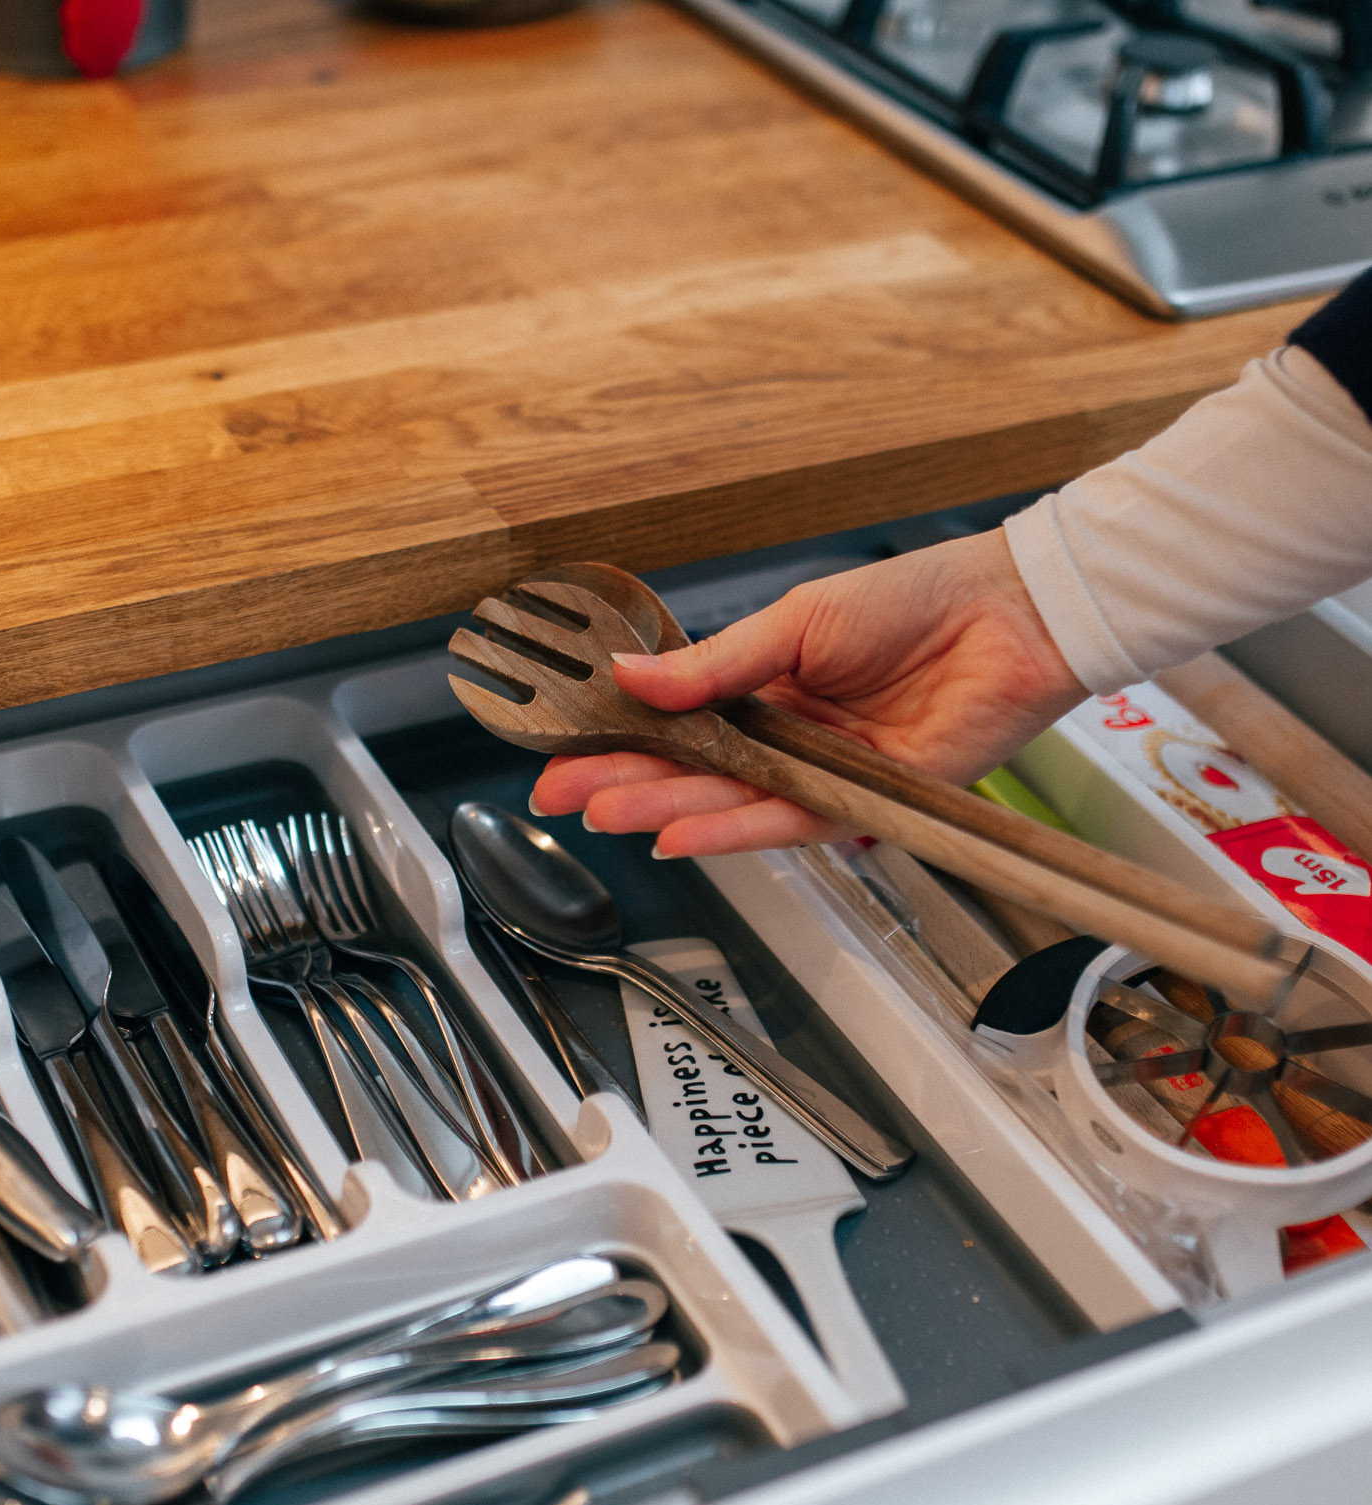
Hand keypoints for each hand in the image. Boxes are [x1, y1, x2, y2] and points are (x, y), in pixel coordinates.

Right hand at [528, 527, 1088, 855]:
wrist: (1011, 614)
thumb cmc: (916, 600)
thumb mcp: (798, 621)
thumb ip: (716, 663)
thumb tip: (634, 675)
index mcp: (766, 687)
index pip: (677, 722)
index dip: (619, 738)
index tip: (562, 748)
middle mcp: (788, 736)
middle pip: (693, 768)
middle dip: (624, 781)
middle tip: (563, 795)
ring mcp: (823, 770)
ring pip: (731, 800)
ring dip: (665, 810)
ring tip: (606, 817)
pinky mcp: (866, 799)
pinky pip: (790, 820)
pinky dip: (735, 829)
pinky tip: (681, 834)